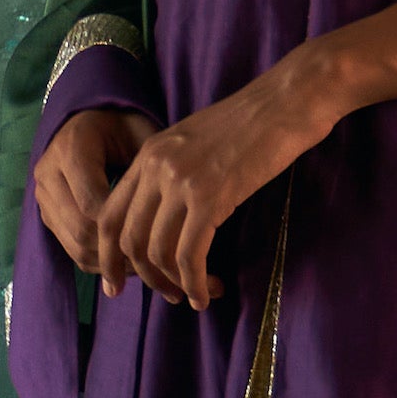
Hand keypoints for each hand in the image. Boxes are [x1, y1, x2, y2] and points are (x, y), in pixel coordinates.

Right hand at [32, 107, 161, 271]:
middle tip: (158, 263)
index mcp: (72, 148)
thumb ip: (151, 173)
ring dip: (111, 262)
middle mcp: (48, 171)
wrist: (98, 123)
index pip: (94, 204)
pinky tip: (129, 264)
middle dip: (120, 250)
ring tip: (147, 267)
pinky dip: (100, 262)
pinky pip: (71, 249)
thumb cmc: (129, 129)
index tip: (160, 239)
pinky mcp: (47, 213)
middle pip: (81, 229)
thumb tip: (170, 222)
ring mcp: (43, 195)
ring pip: (75, 245)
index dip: (126, 227)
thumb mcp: (144, 137)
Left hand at [88, 53, 341, 310]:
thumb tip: (168, 219)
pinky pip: (190, 255)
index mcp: (148, 154)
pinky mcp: (211, 197)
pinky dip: (195, 283)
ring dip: (175, 284)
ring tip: (196, 295)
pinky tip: (207, 294)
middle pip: (129, 240)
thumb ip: (173, 174)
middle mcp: (155, 167)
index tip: (116, 284)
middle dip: (146, 278)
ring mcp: (181, 181)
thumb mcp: (197, 143)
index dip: (109, 257)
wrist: (287, 102)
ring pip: (158, 252)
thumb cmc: (253, 124)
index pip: (109, 215)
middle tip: (169, 295)